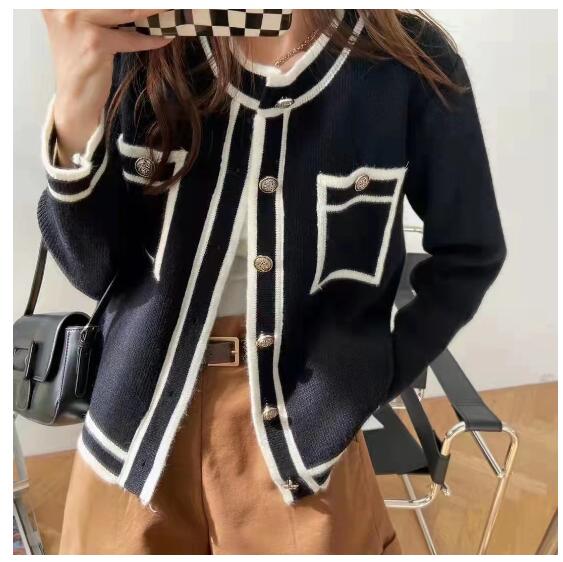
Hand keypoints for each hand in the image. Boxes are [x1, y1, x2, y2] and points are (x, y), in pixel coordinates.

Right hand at [42, 10, 172, 164]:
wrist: (74, 99)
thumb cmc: (82, 64)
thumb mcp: (85, 28)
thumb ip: (102, 12)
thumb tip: (139, 7)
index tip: (152, 1)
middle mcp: (64, 5)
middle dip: (146, 4)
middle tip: (167, 4)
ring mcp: (77, 21)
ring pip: (127, 10)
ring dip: (153, 11)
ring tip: (170, 10)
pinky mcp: (94, 43)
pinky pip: (131, 38)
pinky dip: (150, 39)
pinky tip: (164, 38)